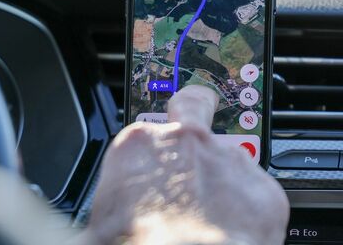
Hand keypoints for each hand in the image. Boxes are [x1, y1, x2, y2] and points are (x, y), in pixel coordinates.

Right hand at [84, 85, 288, 244]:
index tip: (147, 171)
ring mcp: (230, 163)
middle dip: (195, 123)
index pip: (145, 131)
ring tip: (209, 215)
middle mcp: (186, 143)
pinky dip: (248, 209)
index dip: (148, 154)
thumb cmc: (138, 244)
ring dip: (221, 181)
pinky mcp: (265, 191)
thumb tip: (80, 232)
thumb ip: (102, 208)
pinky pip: (257, 193)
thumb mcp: (94, 224)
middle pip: (194, 114)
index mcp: (139, 144)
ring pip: (228, 161)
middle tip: (190, 149)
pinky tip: (231, 230)